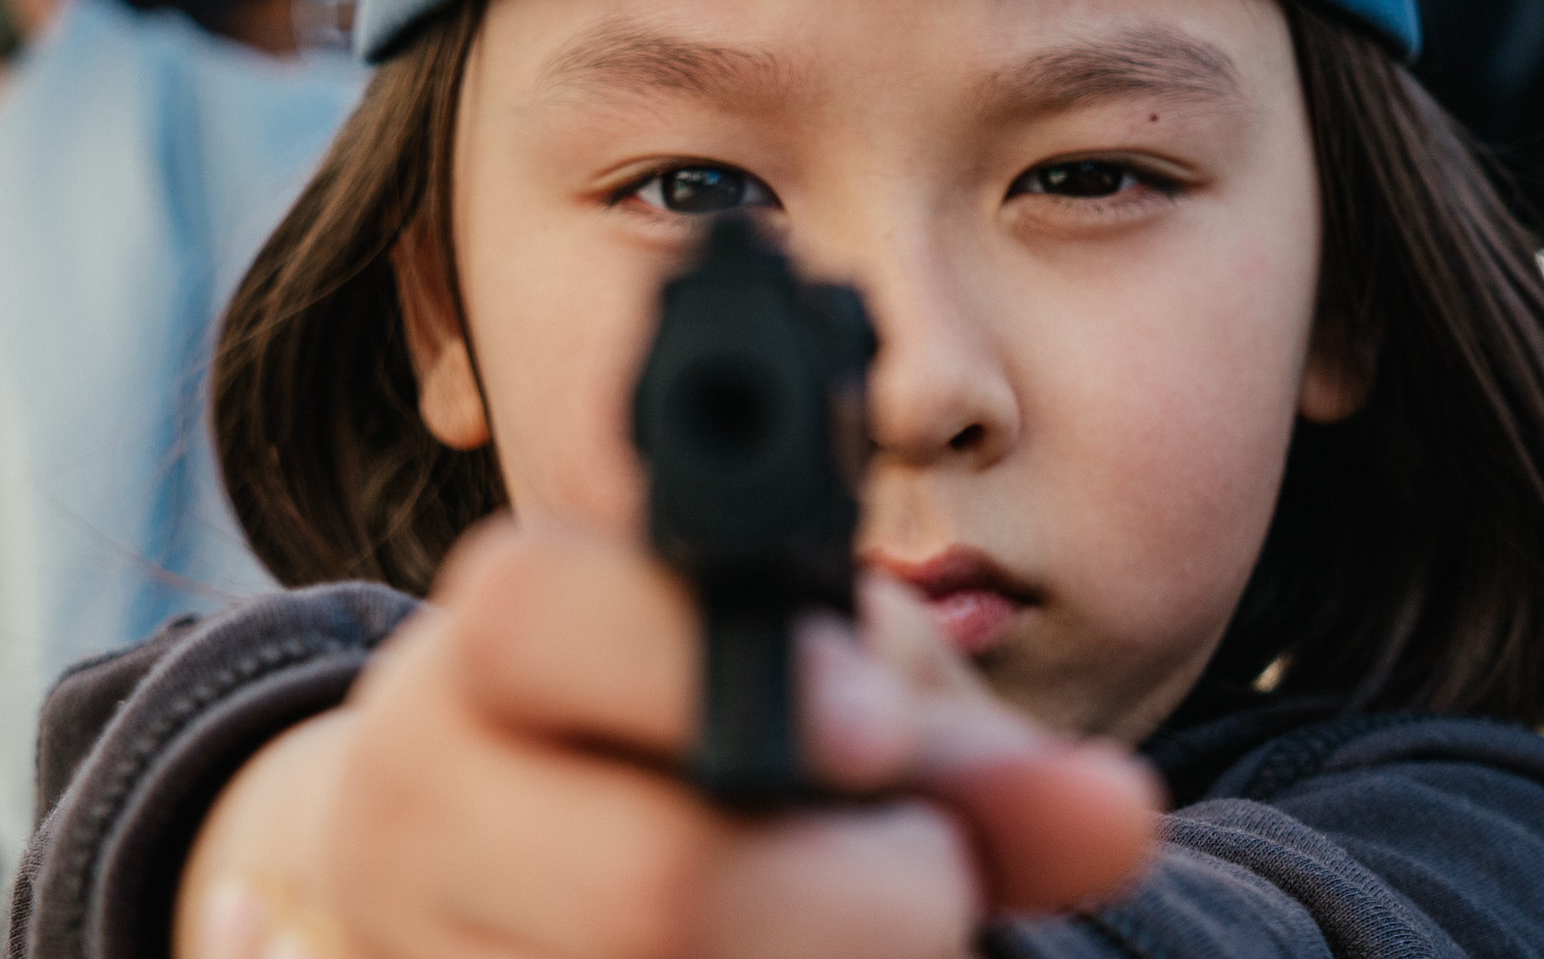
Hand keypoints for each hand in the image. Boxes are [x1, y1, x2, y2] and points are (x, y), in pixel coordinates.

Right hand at [177, 518, 1160, 958]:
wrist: (480, 850)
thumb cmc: (683, 737)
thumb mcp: (812, 685)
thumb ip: (960, 742)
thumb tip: (1116, 816)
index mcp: (504, 639)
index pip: (548, 618)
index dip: (729, 675)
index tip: (881, 739)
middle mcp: (428, 793)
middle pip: (650, 883)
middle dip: (859, 901)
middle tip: (922, 877)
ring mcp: (427, 944)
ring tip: (863, 932)